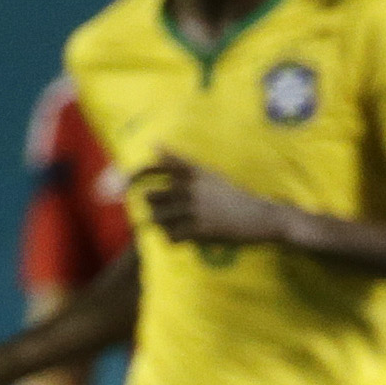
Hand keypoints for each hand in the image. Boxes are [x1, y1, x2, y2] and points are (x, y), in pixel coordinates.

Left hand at [134, 153, 289, 245]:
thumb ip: (180, 162)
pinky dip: (173, 239)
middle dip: (154, 207)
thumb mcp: (209, 173)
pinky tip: (183, 238)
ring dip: (162, 225)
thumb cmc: (234, 196)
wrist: (261, 217)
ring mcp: (195, 208)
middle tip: (166, 213)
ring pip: (159, 218)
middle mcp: (192, 187)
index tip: (124, 184)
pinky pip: (172, 236)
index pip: (156, 168)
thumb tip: (154, 145)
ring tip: (176, 226)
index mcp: (194, 172)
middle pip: (152, 197)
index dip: (135, 175)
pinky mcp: (200, 229)